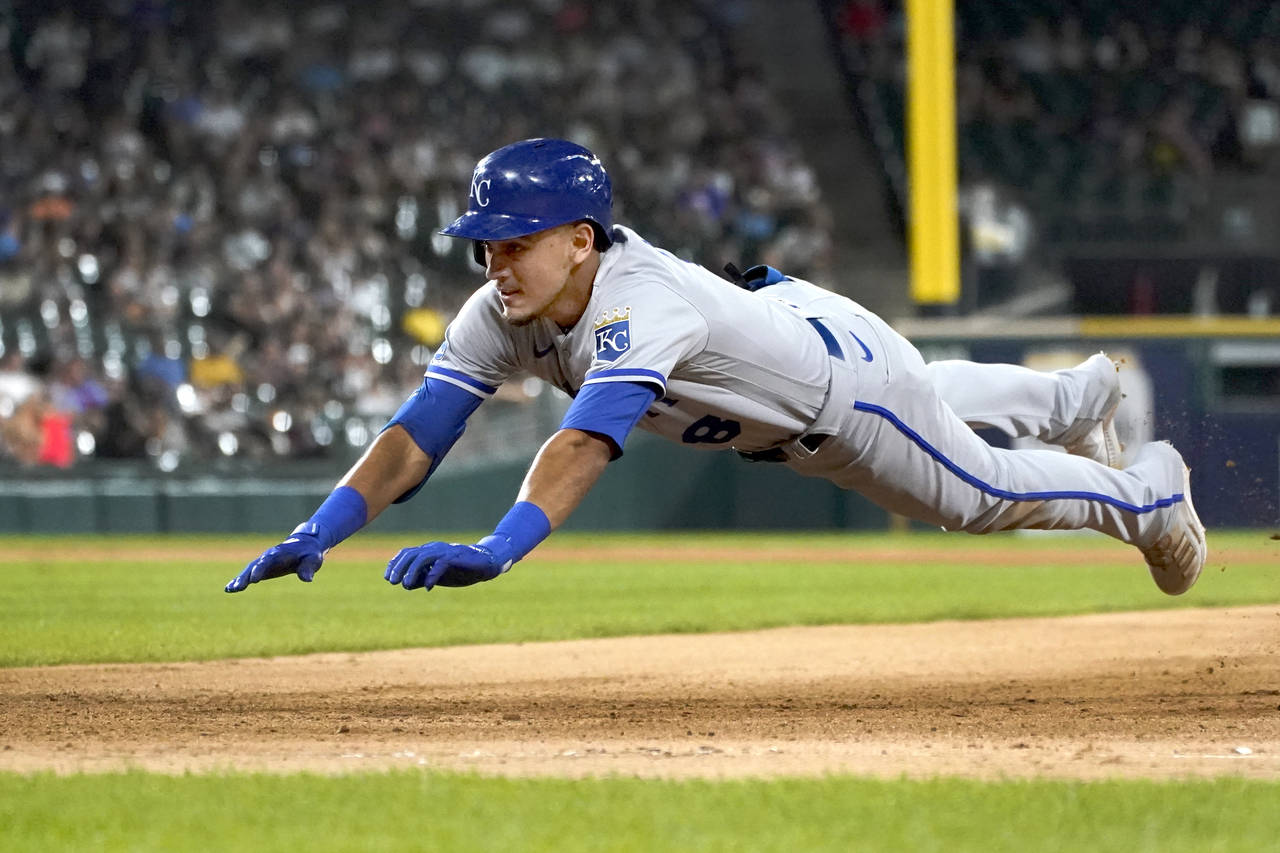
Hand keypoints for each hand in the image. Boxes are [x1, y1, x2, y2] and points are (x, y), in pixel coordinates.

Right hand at [224, 534, 324, 592]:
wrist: (305, 544)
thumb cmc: (310, 554)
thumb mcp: (313, 560)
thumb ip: (308, 568)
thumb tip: (307, 579)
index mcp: (281, 553)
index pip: (269, 561)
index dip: (261, 569)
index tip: (253, 579)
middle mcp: (269, 556)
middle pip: (255, 565)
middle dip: (246, 576)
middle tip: (238, 587)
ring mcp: (264, 561)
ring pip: (249, 570)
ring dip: (240, 579)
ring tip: (230, 589)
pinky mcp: (262, 567)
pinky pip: (249, 574)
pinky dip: (240, 580)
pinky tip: (229, 589)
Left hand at [384, 538, 513, 590]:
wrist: (486, 564)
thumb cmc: (460, 569)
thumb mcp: (437, 576)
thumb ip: (422, 578)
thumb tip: (406, 584)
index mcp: (429, 551)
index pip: (407, 553)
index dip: (395, 564)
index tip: (387, 578)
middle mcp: (435, 548)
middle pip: (411, 553)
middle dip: (399, 567)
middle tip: (393, 582)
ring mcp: (446, 551)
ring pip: (423, 556)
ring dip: (412, 571)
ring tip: (406, 585)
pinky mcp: (456, 557)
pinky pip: (441, 563)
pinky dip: (432, 575)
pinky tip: (428, 587)